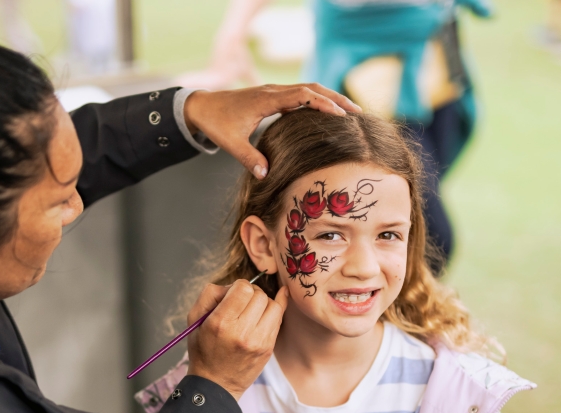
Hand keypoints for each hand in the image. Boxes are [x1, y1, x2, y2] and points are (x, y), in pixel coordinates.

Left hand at [183, 85, 361, 178]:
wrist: (202, 106)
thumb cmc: (217, 123)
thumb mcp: (231, 143)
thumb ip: (249, 158)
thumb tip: (266, 175)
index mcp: (267, 98)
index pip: (302, 95)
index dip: (323, 104)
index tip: (341, 116)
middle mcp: (274, 91)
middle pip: (313, 88)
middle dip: (336, 99)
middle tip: (358, 112)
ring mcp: (275, 92)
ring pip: (309, 89)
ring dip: (330, 98)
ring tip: (350, 112)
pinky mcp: (274, 97)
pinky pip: (301, 95)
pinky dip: (318, 101)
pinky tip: (328, 113)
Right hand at [186, 280, 287, 399]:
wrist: (216, 384)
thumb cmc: (203, 349)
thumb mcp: (194, 320)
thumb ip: (210, 294)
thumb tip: (232, 285)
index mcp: (220, 323)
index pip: (243, 288)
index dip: (238, 286)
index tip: (233, 294)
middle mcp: (241, 332)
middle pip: (259, 295)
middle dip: (251, 294)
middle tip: (242, 303)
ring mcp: (258, 341)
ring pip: (273, 305)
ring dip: (263, 302)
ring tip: (252, 310)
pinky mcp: (269, 347)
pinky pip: (279, 318)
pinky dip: (276, 308)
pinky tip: (276, 301)